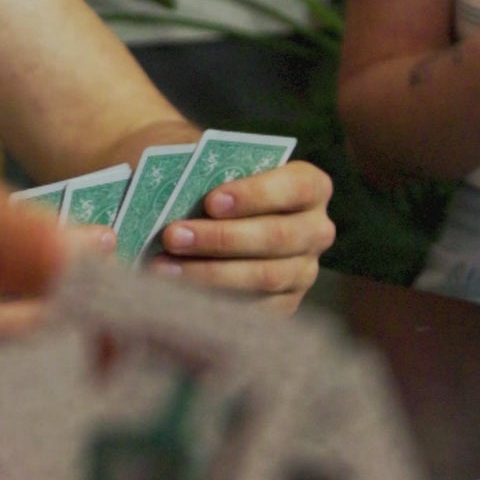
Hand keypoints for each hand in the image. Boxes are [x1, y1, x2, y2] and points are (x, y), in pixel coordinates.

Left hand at [157, 158, 334, 308]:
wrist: (215, 219)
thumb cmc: (214, 185)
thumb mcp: (214, 169)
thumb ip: (205, 173)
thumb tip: (173, 188)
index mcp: (310, 186)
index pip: (296, 187)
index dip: (256, 194)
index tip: (212, 201)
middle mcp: (316, 230)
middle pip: (278, 236)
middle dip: (222, 238)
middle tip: (173, 236)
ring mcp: (304, 271)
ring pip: (265, 277)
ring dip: (210, 273)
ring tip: (163, 267)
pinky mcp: (286, 303)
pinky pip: (256, 309)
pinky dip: (214, 301)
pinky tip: (177, 292)